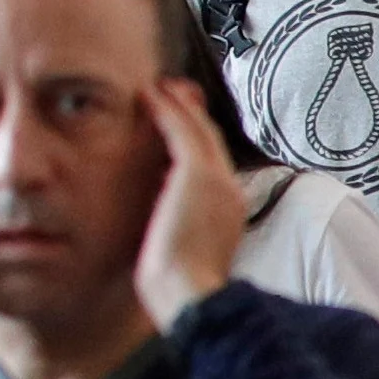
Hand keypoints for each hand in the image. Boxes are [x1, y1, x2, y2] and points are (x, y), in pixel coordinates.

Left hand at [135, 80, 249, 329]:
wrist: (191, 293)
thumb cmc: (180, 286)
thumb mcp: (184, 253)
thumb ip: (180, 230)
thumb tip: (164, 226)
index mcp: (228, 211)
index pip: (214, 165)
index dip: (198, 140)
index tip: (182, 124)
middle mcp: (229, 190)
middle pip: (212, 141)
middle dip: (193, 115)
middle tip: (175, 92)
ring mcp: (217, 180)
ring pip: (199, 130)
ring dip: (179, 105)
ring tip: (161, 86)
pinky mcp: (197, 173)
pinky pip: (181, 129)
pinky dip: (166, 108)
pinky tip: (148, 93)